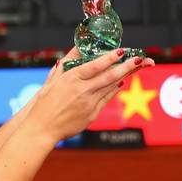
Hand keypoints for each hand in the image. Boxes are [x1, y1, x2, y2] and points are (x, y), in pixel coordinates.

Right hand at [26, 49, 154, 142]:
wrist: (42, 129)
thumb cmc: (42, 106)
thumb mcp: (50, 83)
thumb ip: (62, 68)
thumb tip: (70, 53)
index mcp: (71, 79)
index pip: (95, 65)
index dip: (110, 57)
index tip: (121, 51)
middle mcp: (82, 90)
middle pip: (110, 75)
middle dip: (127, 66)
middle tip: (140, 58)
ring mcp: (89, 103)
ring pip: (111, 86)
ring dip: (124, 76)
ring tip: (134, 68)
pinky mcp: (92, 114)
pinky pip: (107, 99)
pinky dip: (114, 90)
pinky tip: (119, 84)